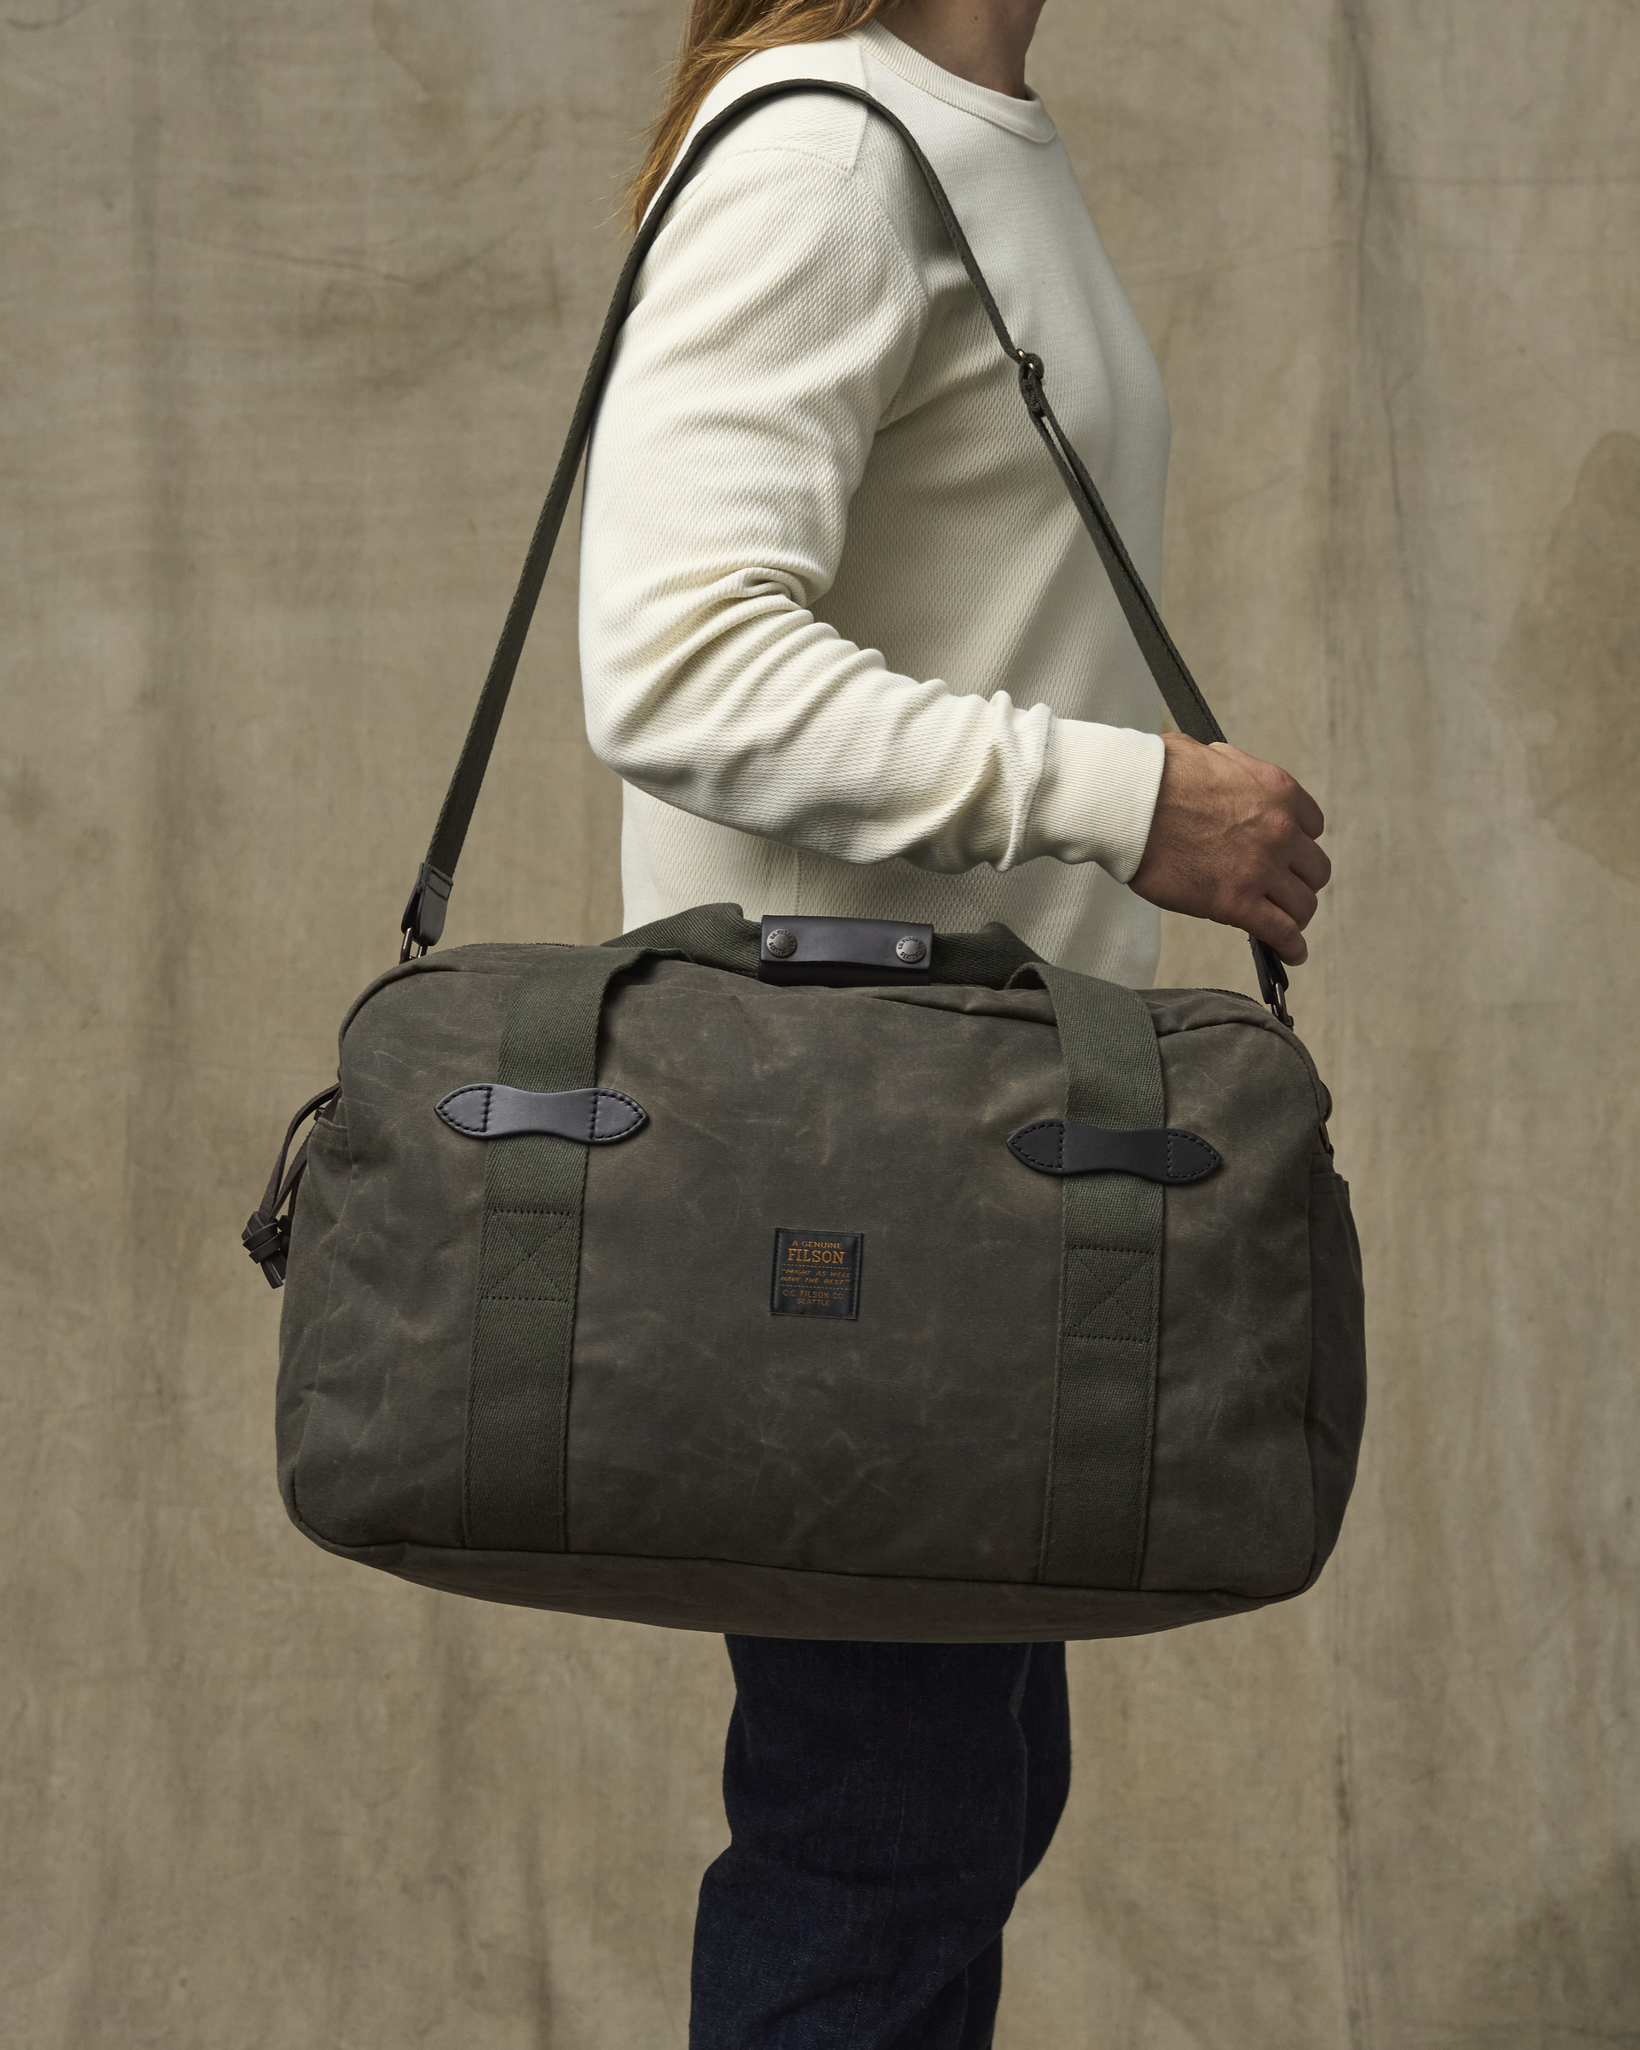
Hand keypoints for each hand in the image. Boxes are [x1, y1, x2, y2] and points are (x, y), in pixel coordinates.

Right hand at [1129, 733, 1329, 964]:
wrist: (1131, 802)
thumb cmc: (1156, 775)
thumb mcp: (1208, 753)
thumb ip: (1230, 768)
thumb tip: (1221, 770)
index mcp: (1277, 792)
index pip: (1312, 826)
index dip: (1297, 843)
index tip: (1284, 855)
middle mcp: (1280, 831)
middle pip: (1313, 868)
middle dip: (1299, 880)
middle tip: (1282, 890)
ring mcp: (1261, 869)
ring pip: (1303, 903)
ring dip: (1295, 914)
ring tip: (1285, 924)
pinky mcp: (1237, 902)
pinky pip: (1281, 931)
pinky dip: (1291, 946)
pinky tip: (1292, 953)